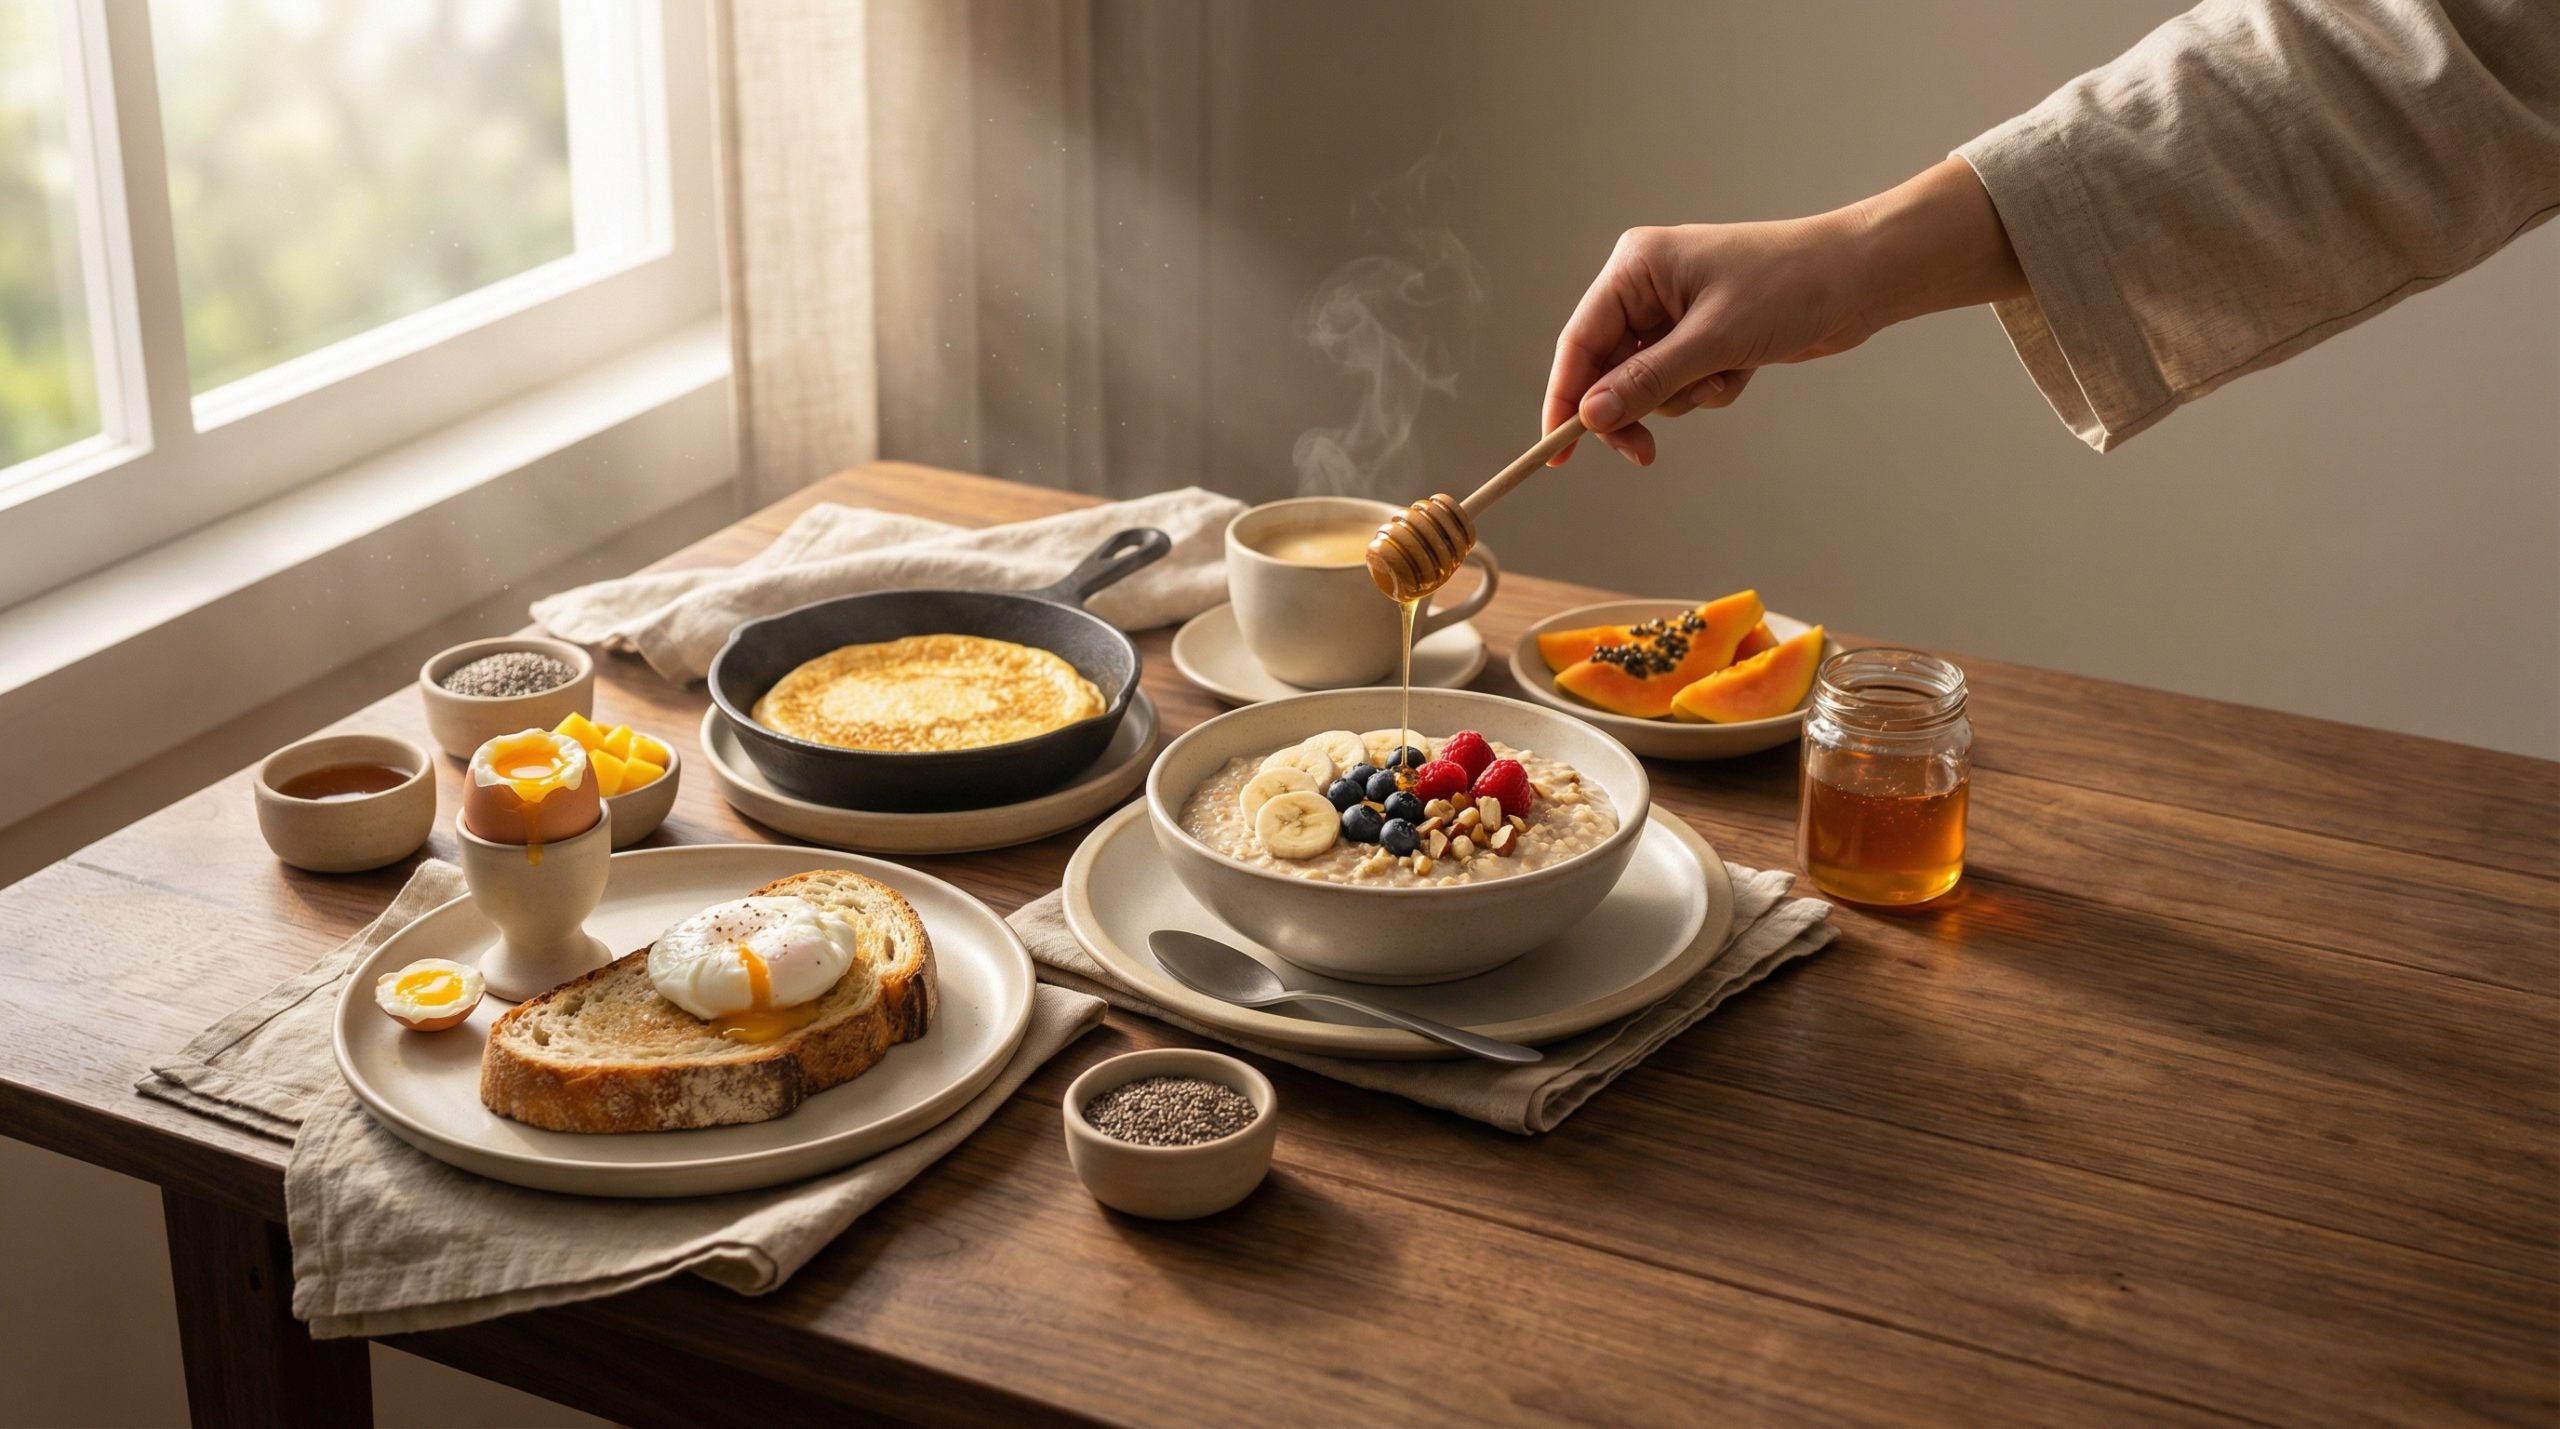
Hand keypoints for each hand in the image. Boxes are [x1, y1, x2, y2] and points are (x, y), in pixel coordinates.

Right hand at [1545, 156, 2026, 465]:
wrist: (1862, 277)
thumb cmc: (1792, 287)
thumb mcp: (1713, 341)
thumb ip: (1647, 381)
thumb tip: (1591, 418)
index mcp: (1636, 267)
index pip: (1579, 342)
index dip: (1564, 399)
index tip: (1556, 453)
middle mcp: (1648, 286)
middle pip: (1608, 370)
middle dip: (1635, 407)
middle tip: (1644, 454)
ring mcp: (1676, 311)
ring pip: (1647, 383)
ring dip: (1685, 396)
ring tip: (1726, 375)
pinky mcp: (1705, 333)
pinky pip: (1683, 382)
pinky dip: (1710, 388)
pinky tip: (1744, 368)